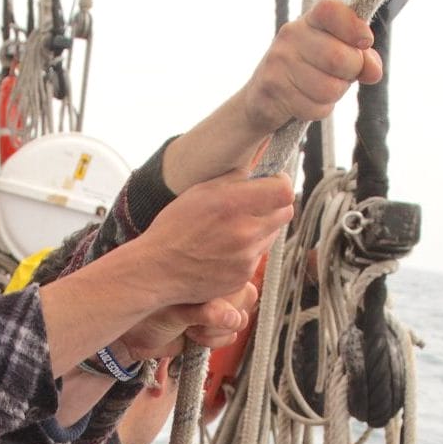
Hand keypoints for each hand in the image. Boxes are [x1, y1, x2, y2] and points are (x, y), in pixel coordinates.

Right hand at [111, 171, 290, 358]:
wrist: (157, 270)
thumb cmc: (174, 227)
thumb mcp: (200, 191)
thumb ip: (234, 178)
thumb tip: (259, 167)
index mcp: (234, 205)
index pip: (284, 191)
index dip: (281, 184)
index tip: (272, 183)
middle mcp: (245, 232)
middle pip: (285, 212)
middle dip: (274, 205)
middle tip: (256, 204)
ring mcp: (247, 258)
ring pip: (272, 235)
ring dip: (261, 228)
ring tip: (234, 228)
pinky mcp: (244, 276)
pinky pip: (258, 257)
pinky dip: (248, 250)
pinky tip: (225, 249)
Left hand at [118, 280, 255, 360]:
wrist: (136, 337)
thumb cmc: (150, 312)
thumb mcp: (179, 309)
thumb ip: (207, 312)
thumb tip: (231, 317)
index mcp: (210, 272)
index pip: (242, 280)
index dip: (230, 298)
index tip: (209, 303)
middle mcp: (217, 287)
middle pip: (245, 303)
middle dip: (224, 317)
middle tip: (196, 317)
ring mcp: (217, 309)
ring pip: (239, 323)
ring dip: (215, 332)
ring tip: (190, 327)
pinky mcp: (213, 330)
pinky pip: (230, 338)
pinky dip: (212, 341)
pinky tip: (193, 336)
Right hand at [236, 0, 382, 134]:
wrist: (262, 99)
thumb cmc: (306, 73)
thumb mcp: (335, 58)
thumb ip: (360, 59)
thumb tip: (374, 70)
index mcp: (310, 21)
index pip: (332, 10)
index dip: (354, 26)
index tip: (365, 41)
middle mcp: (291, 35)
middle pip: (339, 57)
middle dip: (351, 74)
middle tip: (342, 77)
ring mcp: (280, 61)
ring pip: (330, 88)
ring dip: (334, 96)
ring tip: (321, 90)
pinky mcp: (274, 89)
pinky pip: (315, 107)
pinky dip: (319, 110)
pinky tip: (307, 102)